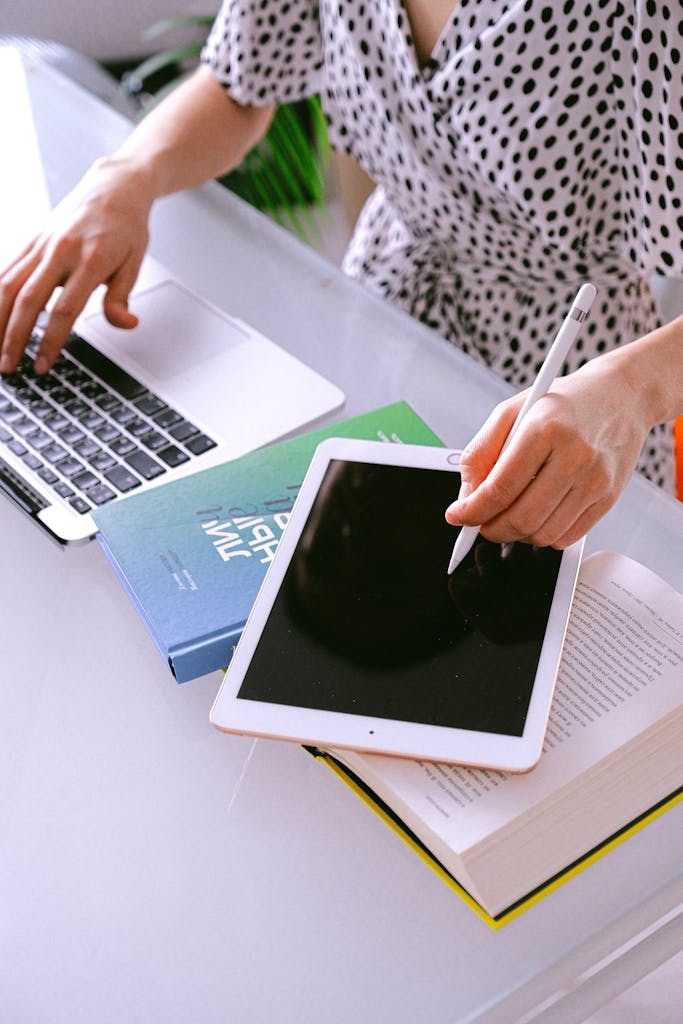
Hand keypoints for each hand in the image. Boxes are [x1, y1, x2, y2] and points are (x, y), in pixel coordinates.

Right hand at [0, 155, 153, 373]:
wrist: (114, 186)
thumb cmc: (127, 228)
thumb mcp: (136, 262)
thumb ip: (122, 296)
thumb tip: (125, 324)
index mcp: (90, 260)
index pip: (65, 309)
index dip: (51, 341)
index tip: (43, 365)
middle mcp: (60, 250)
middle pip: (28, 299)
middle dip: (13, 336)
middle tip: (7, 366)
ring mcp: (41, 244)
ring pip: (7, 284)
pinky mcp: (31, 240)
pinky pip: (6, 269)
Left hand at [445, 351, 653, 547]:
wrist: (622, 396)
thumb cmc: (564, 403)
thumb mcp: (512, 411)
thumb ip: (481, 452)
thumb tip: (467, 496)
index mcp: (546, 429)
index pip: (499, 489)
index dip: (471, 511)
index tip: (458, 516)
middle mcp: (575, 456)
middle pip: (521, 519)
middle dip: (490, 529)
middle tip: (480, 522)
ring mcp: (596, 480)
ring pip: (543, 534)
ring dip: (516, 535)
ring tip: (508, 516)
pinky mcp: (609, 497)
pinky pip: (567, 537)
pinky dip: (543, 535)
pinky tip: (537, 514)